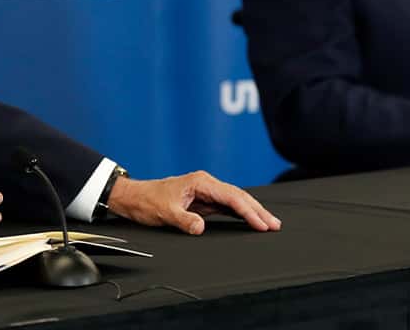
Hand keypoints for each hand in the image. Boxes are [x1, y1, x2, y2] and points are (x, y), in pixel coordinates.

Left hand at [104, 172, 280, 234]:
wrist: (135, 197)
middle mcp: (206, 184)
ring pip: (235, 201)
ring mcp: (206, 191)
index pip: (231, 197)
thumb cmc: (148, 201)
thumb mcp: (165, 212)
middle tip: (275, 225)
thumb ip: (184, 220)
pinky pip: (227, 206)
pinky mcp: (203, 200)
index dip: (248, 211)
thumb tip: (201, 228)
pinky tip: (251, 220)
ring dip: (252, 212)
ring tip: (269, 223)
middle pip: (238, 196)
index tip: (261, 224)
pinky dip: (240, 213)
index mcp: (200, 182)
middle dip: (258, 210)